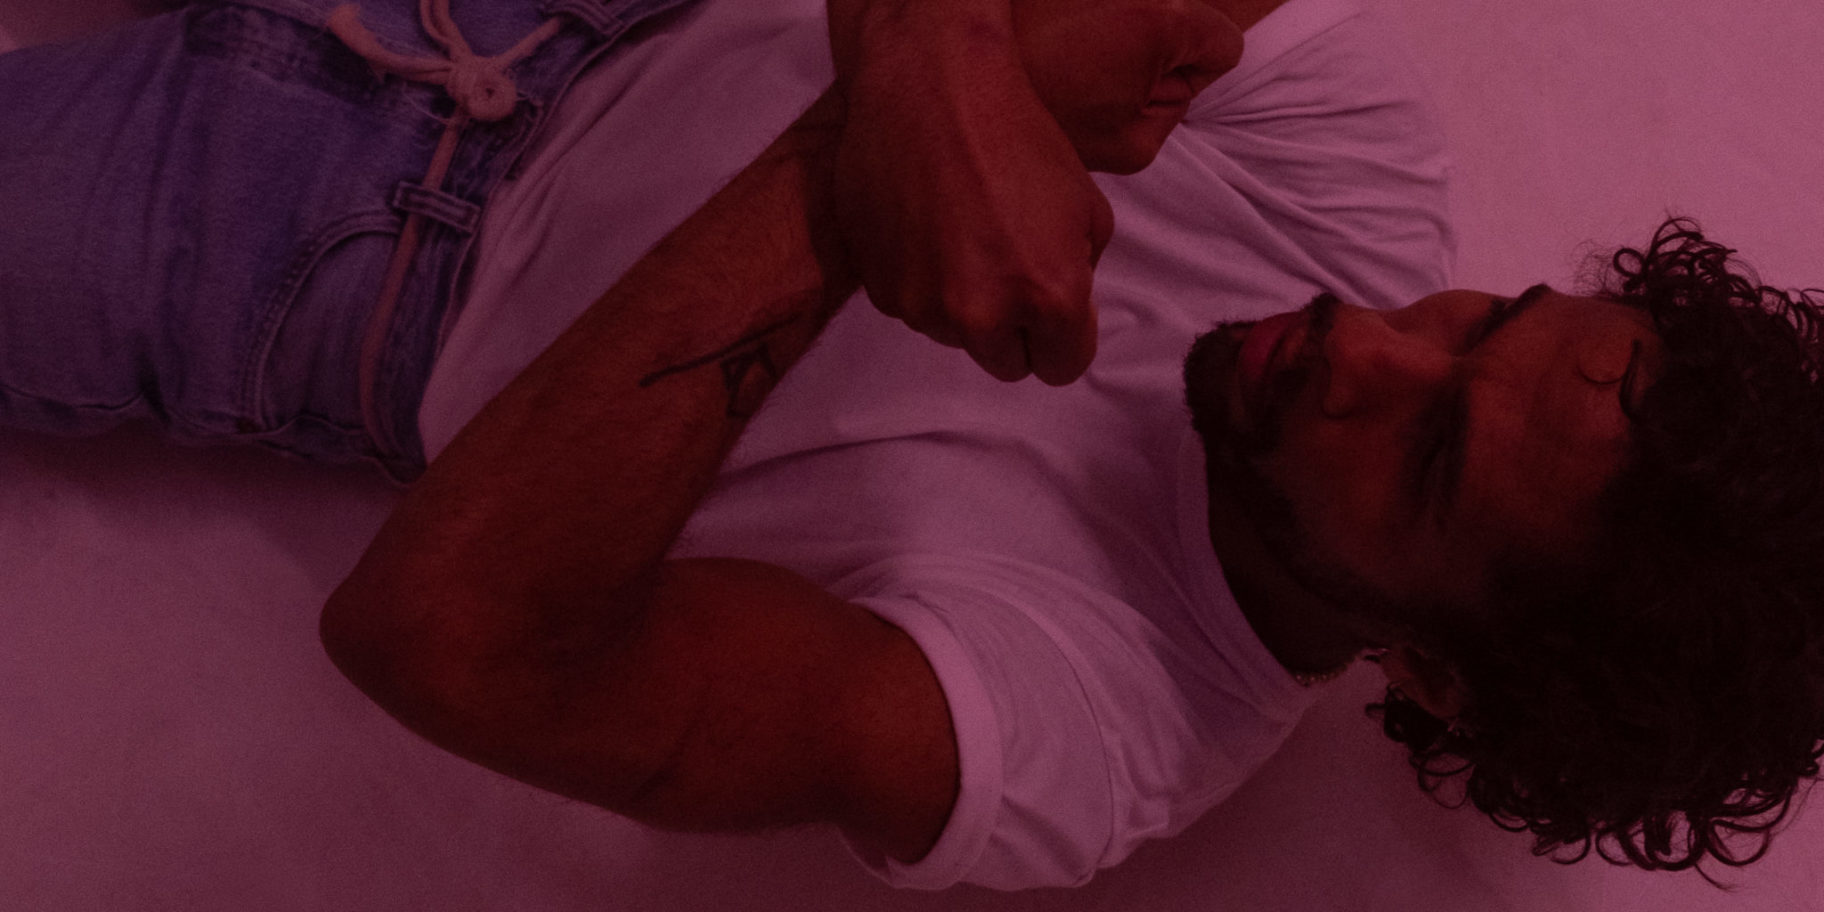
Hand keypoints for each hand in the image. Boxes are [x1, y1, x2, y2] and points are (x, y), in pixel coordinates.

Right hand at [825, 0, 1240, 383]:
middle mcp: (983, 315)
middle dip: (1015, 330)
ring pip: (954, 335)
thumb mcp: (1085, 206)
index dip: (1063, 339)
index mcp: (1048, 297)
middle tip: (1009, 273)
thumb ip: (1080, 273)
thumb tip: (1067, 304)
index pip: (1062, 367)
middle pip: (1007, 364)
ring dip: (964, 304)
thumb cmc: (1015, 136)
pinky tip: (927, 229)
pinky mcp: (879, 290)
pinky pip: (911, 306)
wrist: (930, 90)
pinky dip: (920, 281)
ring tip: (963, 237)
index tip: (1055, 315)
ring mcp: (924, 305)